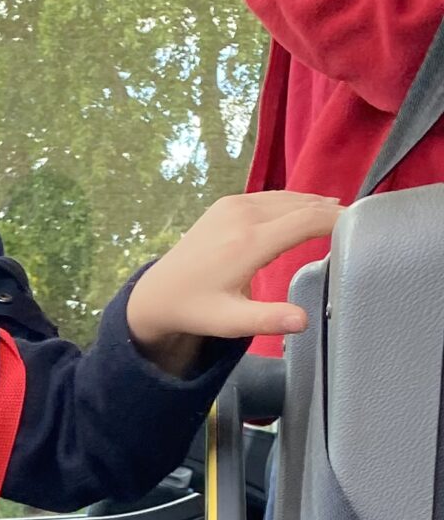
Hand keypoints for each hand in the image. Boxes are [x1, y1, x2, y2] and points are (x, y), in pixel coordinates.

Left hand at [125, 192, 340, 372]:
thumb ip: (268, 320)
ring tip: (342, 217)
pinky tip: (308, 211)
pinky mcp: (227, 203)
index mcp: (248, 242)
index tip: (364, 227)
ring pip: (288, 198)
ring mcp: (233, 205)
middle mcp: (243, 215)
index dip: (339, 221)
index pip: (307, 220)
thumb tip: (304, 321)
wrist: (156, 293)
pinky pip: (271, 197)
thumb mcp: (230, 322)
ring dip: (315, 205)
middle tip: (361, 224)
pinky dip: (294, 203)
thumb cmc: (196, 310)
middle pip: (302, 205)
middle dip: (332, 212)